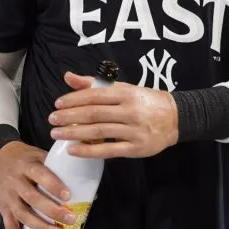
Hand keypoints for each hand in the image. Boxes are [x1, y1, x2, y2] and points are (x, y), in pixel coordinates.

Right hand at [0, 141, 75, 228]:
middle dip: (52, 211)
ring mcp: (7, 197)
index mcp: (26, 165)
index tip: (68, 196)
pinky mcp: (3, 209)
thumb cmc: (28, 158)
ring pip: (22, 215)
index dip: (53, 185)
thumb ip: (59, 168)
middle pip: (32, 198)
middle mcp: (15, 181)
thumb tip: (90, 188)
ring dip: (41, 227)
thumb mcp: (41, 155)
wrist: (0, 158)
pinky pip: (10, 228)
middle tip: (70, 219)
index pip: (39, 174)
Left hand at [48, 71, 177, 158]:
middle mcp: (130, 111)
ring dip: (74, 133)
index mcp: (126, 93)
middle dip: (70, 117)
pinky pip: (109, 150)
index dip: (74, 99)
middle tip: (51, 120)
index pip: (95, 95)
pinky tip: (74, 150)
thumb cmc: (145, 101)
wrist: (176, 118)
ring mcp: (134, 130)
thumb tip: (68, 77)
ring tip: (56, 134)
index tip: (57, 104)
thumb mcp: (123, 88)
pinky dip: (89, 151)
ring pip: (99, 132)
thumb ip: (94, 84)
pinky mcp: (136, 148)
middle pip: (94, 114)